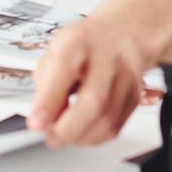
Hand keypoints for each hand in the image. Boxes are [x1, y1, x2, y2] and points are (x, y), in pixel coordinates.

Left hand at [28, 15, 161, 147]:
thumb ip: (45, 83)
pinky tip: (82, 131)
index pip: (63, 69)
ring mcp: (126, 77)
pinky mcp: (135, 97)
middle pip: (95, 100)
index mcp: (79, 41)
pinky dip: (94, 137)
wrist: (123, 33)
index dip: (48, 101)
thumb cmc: (84, 44)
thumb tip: (44, 119)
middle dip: (68, 128)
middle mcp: (107, 56)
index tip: (36, 122)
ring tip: (64, 135)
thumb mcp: (55, 51)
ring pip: (107, 120)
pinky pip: (115, 127)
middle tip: (51, 137)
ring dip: (80, 136)